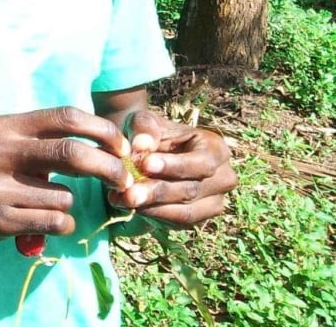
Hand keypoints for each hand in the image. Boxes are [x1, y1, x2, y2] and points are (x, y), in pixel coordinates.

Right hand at [0, 107, 133, 243]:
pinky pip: (52, 223)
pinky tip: (42, 218)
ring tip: (44, 200)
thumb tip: (98, 142)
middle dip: (108, 168)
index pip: (66, 118)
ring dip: (67, 201)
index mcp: (4, 126)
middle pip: (73, 155)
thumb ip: (37, 133)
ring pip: (65, 197)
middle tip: (121, 179)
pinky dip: (59, 222)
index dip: (103, 131)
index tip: (120, 147)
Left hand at [108, 110, 235, 225]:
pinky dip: (153, 216)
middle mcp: (223, 178)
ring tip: (123, 200)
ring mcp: (215, 202)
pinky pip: (178, 223)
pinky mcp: (200, 219)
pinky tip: (130, 207)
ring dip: (153, 208)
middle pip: (191, 190)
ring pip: (185, 212)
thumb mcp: (144, 121)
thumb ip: (144, 127)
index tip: (146, 164)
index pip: (202, 162)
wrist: (149, 155)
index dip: (175, 165)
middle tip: (128, 193)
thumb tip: (142, 144)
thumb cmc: (151, 135)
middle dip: (157, 192)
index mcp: (216, 149)